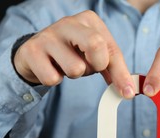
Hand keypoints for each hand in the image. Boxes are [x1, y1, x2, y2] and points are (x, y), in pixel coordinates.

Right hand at [13, 10, 134, 98]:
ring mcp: (48, 35)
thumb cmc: (71, 53)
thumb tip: (128, 90)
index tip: (127, 93)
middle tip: (88, 69)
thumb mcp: (94, 56)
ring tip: (66, 66)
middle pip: (96, 45)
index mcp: (89, 21)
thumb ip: (113, 69)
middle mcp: (69, 23)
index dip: (121, 73)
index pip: (112, 49)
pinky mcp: (32, 51)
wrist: (35, 53)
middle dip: (96, 66)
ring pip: (75, 68)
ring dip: (73, 75)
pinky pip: (53, 78)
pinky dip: (54, 79)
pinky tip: (50, 68)